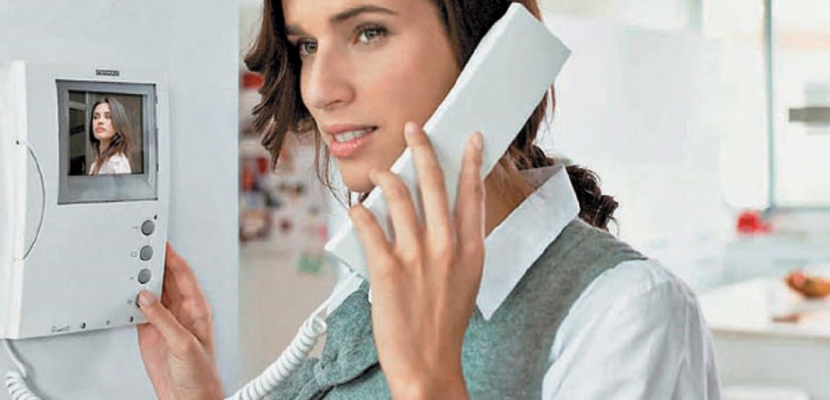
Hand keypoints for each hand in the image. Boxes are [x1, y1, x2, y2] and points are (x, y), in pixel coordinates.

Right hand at [138, 244, 223, 399]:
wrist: (189, 398)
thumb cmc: (200, 375)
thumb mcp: (184, 344)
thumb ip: (164, 320)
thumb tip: (147, 298)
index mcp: (197, 309)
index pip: (183, 275)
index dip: (172, 257)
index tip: (160, 243)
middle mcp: (182, 312)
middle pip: (166, 279)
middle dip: (154, 264)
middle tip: (140, 249)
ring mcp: (165, 322)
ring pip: (151, 293)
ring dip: (141, 282)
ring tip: (129, 266)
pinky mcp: (151, 334)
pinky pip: (139, 311)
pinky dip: (131, 301)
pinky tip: (125, 294)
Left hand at [348, 122, 484, 399]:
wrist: (427, 364)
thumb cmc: (444, 325)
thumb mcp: (466, 281)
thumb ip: (458, 247)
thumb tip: (440, 217)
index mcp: (471, 250)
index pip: (472, 193)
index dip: (470, 161)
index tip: (468, 138)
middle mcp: (446, 247)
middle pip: (434, 183)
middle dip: (422, 148)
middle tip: (414, 129)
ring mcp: (416, 256)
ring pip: (400, 195)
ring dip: (386, 177)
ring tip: (380, 172)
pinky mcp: (387, 268)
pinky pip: (369, 225)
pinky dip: (361, 212)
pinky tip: (357, 208)